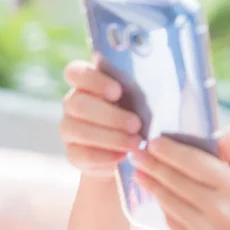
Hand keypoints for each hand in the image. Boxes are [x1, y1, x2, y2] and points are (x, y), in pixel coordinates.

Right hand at [60, 60, 142, 178]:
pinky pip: (82, 154)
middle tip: (136, 124)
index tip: (117, 91)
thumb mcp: (143, 96)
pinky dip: (105, 156)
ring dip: (110, 137)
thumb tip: (160, 75)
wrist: (132, 149)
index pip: (76, 72)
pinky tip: (124, 156)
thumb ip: (142, 84)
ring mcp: (69, 128)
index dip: (93, 80)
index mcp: (87, 82)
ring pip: (78, 130)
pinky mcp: (73, 153)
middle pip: (78, 104)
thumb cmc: (141, 112)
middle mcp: (73, 103)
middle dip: (110, 115)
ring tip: (136, 143)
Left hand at [131, 126, 229, 229]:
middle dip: (153, 165)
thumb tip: (227, 128)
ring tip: (139, 171)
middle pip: (177, 181)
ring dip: (151, 184)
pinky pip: (172, 221)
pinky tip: (156, 192)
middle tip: (136, 152)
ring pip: (170, 202)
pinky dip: (163, 204)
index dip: (172, 151)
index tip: (154, 141)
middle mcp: (219, 209)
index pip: (196, 163)